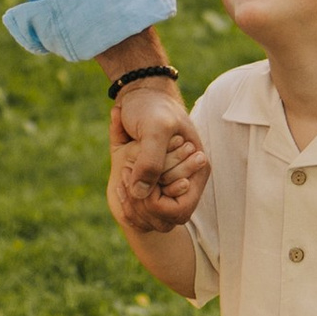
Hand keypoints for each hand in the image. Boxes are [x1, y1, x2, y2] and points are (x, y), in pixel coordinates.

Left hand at [107, 79, 206, 230]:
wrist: (139, 95)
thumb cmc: (151, 107)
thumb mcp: (154, 128)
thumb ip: (151, 160)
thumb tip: (141, 193)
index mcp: (197, 170)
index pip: (180, 211)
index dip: (157, 205)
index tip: (139, 182)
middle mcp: (186, 181)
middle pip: (165, 220)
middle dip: (142, 205)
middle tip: (126, 177)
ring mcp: (169, 184)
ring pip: (152, 220)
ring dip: (133, 206)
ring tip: (123, 178)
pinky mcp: (152, 183)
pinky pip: (141, 211)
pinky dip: (127, 201)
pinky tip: (120, 181)